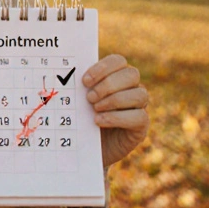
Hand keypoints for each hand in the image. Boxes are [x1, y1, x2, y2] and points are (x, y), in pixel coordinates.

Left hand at [83, 54, 148, 168]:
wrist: (86, 146)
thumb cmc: (83, 118)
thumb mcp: (80, 100)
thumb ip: (81, 86)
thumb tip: (68, 72)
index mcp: (117, 75)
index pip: (118, 61)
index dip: (103, 68)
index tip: (85, 81)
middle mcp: (132, 88)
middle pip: (132, 74)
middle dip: (108, 84)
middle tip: (89, 97)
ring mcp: (139, 106)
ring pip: (139, 94)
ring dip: (114, 100)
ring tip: (95, 109)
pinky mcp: (141, 125)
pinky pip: (139, 116)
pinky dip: (117, 117)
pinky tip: (99, 121)